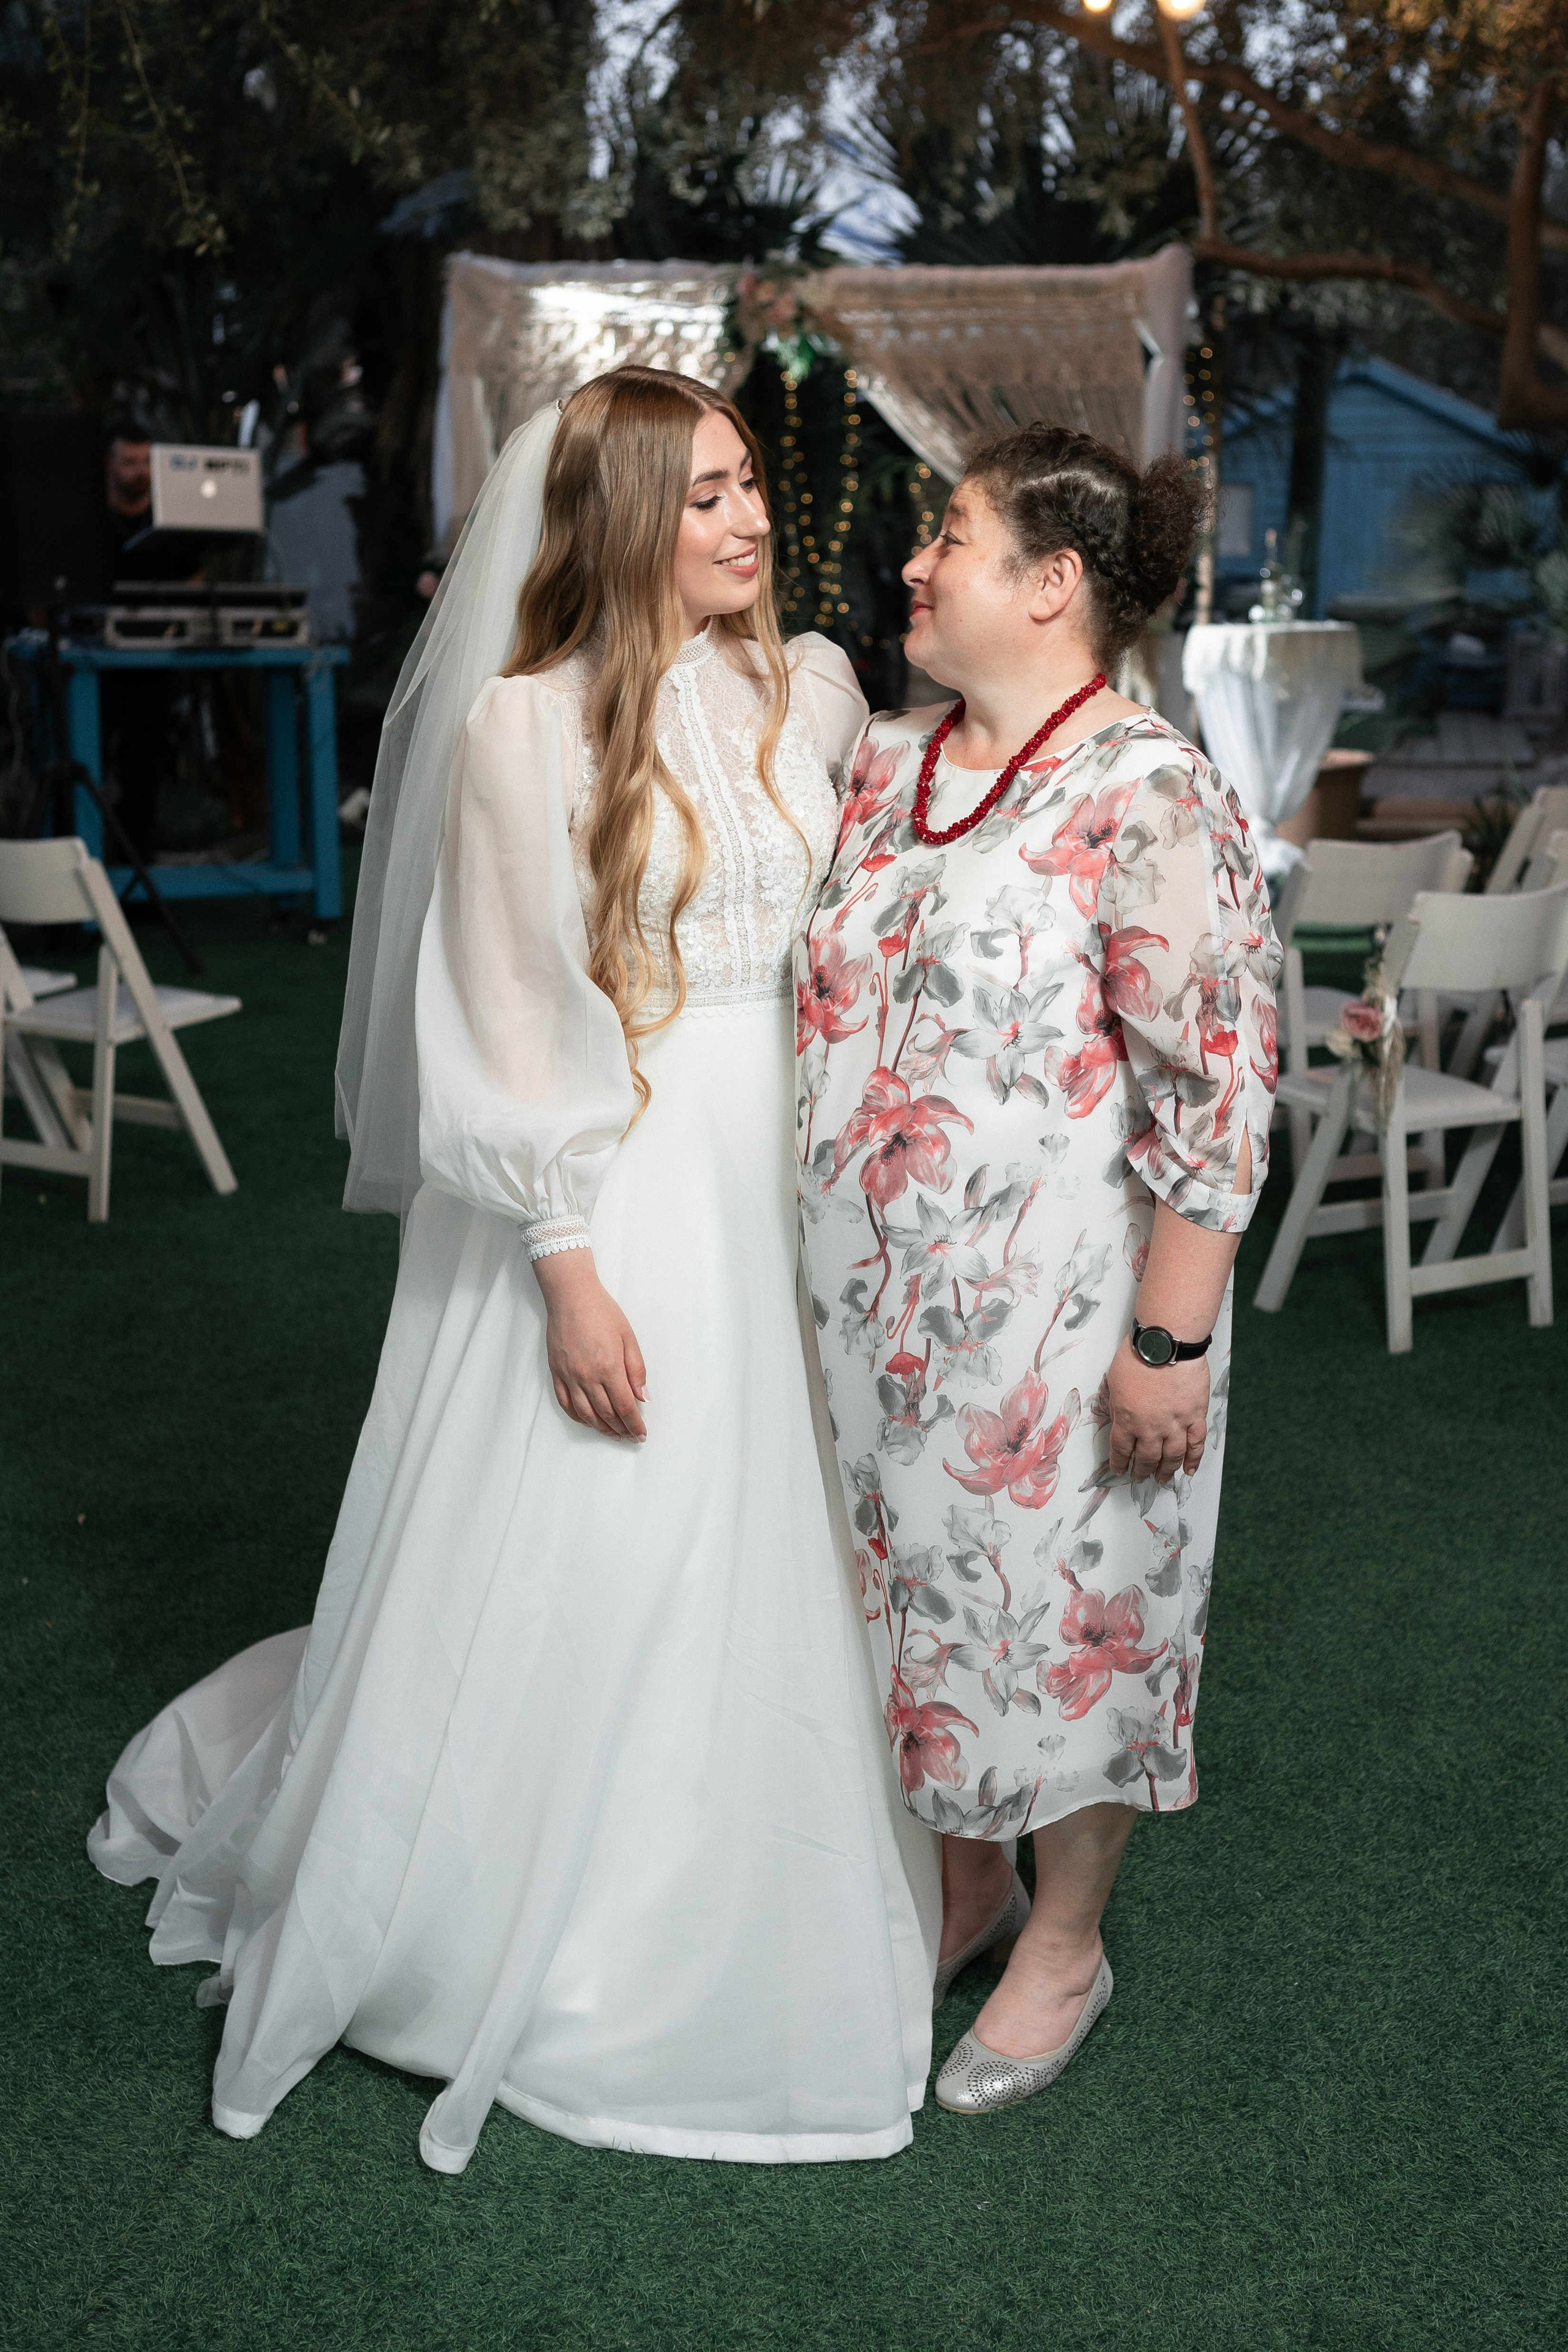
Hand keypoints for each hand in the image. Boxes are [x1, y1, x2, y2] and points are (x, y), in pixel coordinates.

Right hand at [532, 1250, 646, 1441]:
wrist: (571, 1296)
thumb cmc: (602, 1312)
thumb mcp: (629, 1337)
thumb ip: (636, 1370)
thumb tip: (643, 1398)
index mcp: (609, 1367)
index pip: (625, 1407)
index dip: (634, 1424)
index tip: (641, 1434)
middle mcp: (587, 1376)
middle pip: (607, 1414)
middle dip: (622, 1429)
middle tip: (631, 1436)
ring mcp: (569, 1376)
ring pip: (585, 1414)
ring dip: (601, 1428)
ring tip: (614, 1434)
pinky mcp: (556, 1373)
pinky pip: (565, 1403)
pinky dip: (578, 1417)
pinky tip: (588, 1421)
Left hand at [1105, 1335, 1207, 1486]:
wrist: (1165, 1345)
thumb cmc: (1137, 1356)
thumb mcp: (1114, 1383)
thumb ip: (1116, 1406)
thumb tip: (1118, 1420)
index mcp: (1127, 1420)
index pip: (1121, 1449)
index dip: (1120, 1462)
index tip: (1120, 1469)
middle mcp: (1151, 1428)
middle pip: (1146, 1458)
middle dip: (1141, 1471)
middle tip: (1139, 1477)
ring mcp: (1175, 1424)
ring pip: (1171, 1456)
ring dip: (1165, 1470)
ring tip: (1161, 1479)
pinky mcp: (1195, 1416)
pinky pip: (1196, 1443)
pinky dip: (1193, 1459)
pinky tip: (1189, 1470)